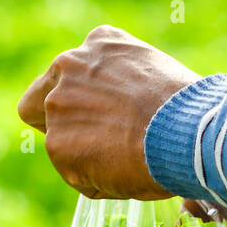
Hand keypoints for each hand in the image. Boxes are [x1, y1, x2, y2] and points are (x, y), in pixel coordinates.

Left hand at [17, 25, 200, 199]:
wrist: (187, 130)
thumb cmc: (188, 108)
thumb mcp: (156, 74)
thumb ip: (125, 83)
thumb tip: (125, 113)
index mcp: (98, 43)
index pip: (70, 72)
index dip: (84, 100)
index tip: (104, 117)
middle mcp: (69, 66)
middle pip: (39, 101)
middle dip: (58, 123)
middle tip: (91, 144)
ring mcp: (59, 105)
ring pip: (60, 143)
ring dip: (87, 158)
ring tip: (130, 162)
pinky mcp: (57, 144)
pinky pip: (75, 175)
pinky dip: (98, 183)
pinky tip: (129, 174)